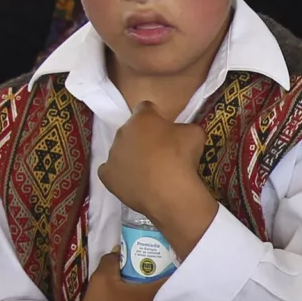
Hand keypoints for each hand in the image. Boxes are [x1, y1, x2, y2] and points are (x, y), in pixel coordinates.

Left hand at [97, 102, 221, 254]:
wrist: (170, 191)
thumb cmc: (182, 158)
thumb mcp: (194, 133)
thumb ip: (183, 127)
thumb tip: (179, 132)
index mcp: (142, 117)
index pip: (146, 108)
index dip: (156, 116)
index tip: (165, 127)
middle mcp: (123, 131)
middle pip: (131, 130)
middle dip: (142, 137)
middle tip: (159, 151)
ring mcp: (112, 154)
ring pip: (121, 151)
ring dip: (131, 156)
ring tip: (148, 171)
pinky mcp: (107, 175)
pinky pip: (110, 171)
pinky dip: (120, 175)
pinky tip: (133, 182)